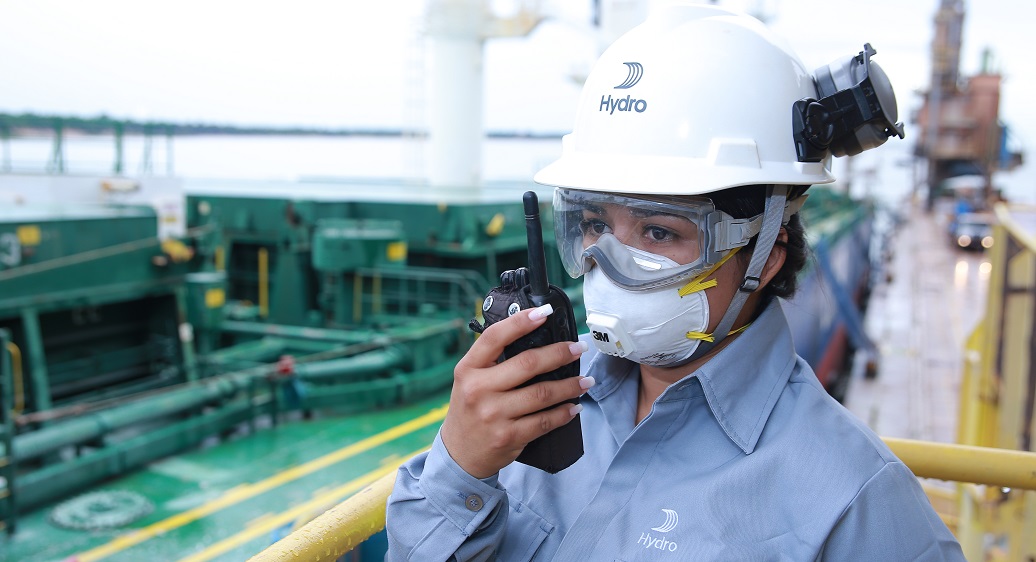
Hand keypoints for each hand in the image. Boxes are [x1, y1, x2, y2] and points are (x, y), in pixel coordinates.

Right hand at [441, 304, 592, 478]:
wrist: (459, 454)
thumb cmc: (470, 409)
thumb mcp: (469, 380)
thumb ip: (492, 360)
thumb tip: (535, 337)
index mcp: (468, 369)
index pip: (494, 337)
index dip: (521, 322)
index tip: (545, 312)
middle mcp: (478, 390)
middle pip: (527, 364)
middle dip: (560, 353)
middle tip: (578, 348)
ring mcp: (493, 415)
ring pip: (542, 394)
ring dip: (570, 385)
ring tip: (585, 380)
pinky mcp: (508, 437)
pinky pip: (544, 422)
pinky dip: (563, 413)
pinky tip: (574, 407)